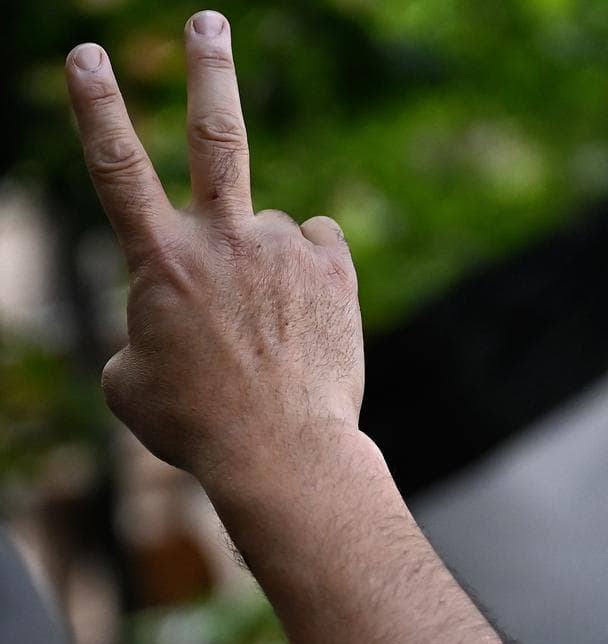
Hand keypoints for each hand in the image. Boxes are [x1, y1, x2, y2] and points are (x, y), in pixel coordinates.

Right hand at [65, 11, 362, 488]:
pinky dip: (306, 272)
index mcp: (160, 261)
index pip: (116, 168)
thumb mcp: (131, 382)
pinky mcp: (334, 265)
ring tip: (272, 330)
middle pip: (215, 135)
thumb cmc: (198, 424)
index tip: (88, 54)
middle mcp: (224, 240)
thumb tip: (168, 314)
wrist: (284, 451)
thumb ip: (141, 329)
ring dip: (264, 269)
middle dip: (209, 70)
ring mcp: (284, 248)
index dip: (97, 107)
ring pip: (268, 230)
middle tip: (211, 21)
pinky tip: (305, 316)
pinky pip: (314, 246)